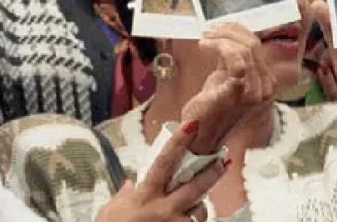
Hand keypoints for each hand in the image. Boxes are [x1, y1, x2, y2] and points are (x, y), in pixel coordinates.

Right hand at [94, 122, 224, 221]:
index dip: (180, 141)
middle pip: (196, 185)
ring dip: (199, 209)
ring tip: (194, 209)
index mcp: (145, 195)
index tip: (193, 124)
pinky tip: (187, 221)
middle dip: (213, 172)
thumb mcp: (112, 210)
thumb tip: (129, 185)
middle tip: (223, 162)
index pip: (165, 161)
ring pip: (200, 212)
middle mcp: (163, 209)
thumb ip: (125, 196)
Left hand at [180, 23, 277, 154]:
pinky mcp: (238, 95)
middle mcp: (265, 88)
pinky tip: (206, 46)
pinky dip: (220, 47)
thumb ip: (233, 59)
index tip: (219, 27)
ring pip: (245, 50)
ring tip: (206, 38)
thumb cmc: (212, 108)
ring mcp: (254, 93)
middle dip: (229, 32)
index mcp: (266, 83)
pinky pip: (237, 62)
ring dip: (222, 38)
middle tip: (210, 30)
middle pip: (253, 46)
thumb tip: (228, 35)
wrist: (200, 136)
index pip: (257, 47)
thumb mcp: (226, 78)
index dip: (238, 31)